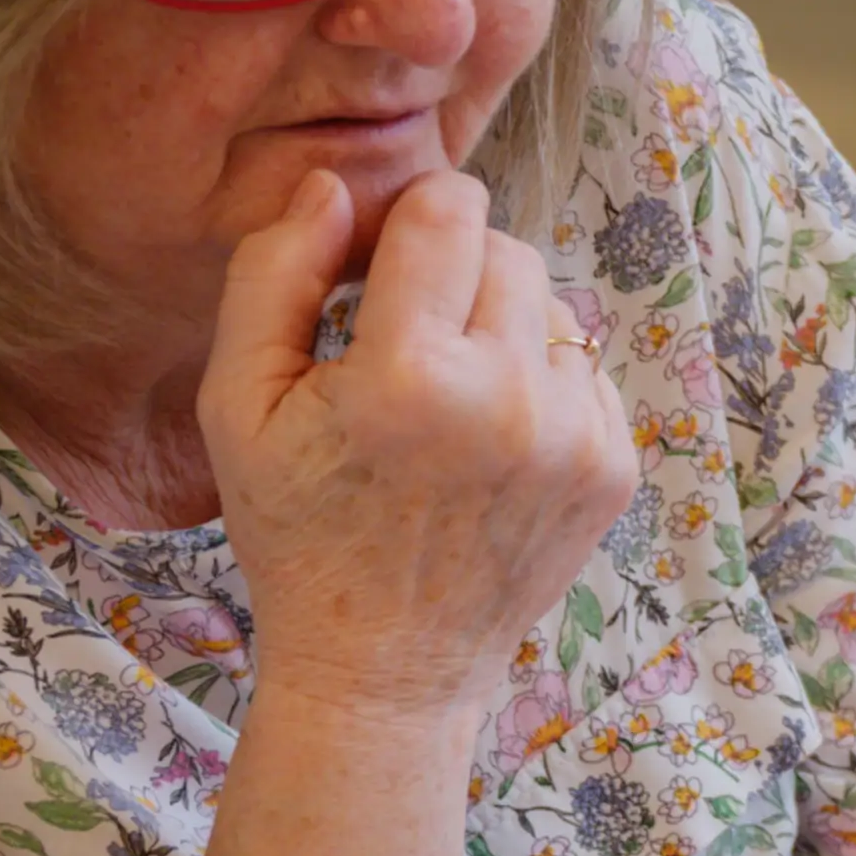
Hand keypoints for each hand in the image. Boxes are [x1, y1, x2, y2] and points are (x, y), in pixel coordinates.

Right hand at [198, 165, 635, 711]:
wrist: (387, 668)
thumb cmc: (298, 531)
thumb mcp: (240, 404)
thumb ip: (275, 275)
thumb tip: (332, 186)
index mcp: (409, 374)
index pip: (449, 210)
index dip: (409, 219)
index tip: (380, 263)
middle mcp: (508, 399)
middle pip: (508, 249)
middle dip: (456, 271)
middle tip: (405, 335)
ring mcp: (575, 437)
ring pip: (553, 309)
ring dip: (502, 328)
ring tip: (445, 397)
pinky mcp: (614, 469)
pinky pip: (584, 372)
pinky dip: (538, 385)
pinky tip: (486, 440)